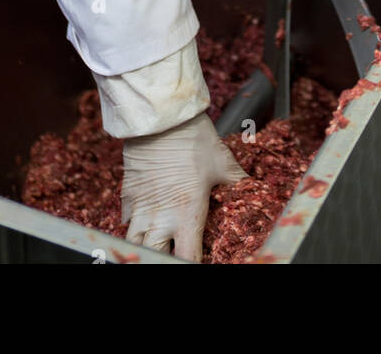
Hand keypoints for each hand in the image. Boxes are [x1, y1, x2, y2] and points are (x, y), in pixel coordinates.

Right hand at [121, 112, 247, 260]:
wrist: (162, 117)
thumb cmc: (194, 139)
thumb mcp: (223, 163)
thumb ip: (238, 183)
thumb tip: (255, 190)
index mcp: (187, 215)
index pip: (187, 260)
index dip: (194, 264)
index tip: (199, 260)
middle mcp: (160, 218)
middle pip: (154, 256)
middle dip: (164, 258)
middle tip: (175, 253)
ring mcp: (140, 207)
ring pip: (134, 243)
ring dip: (146, 247)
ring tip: (157, 244)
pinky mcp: (128, 193)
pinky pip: (125, 220)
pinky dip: (132, 226)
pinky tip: (143, 223)